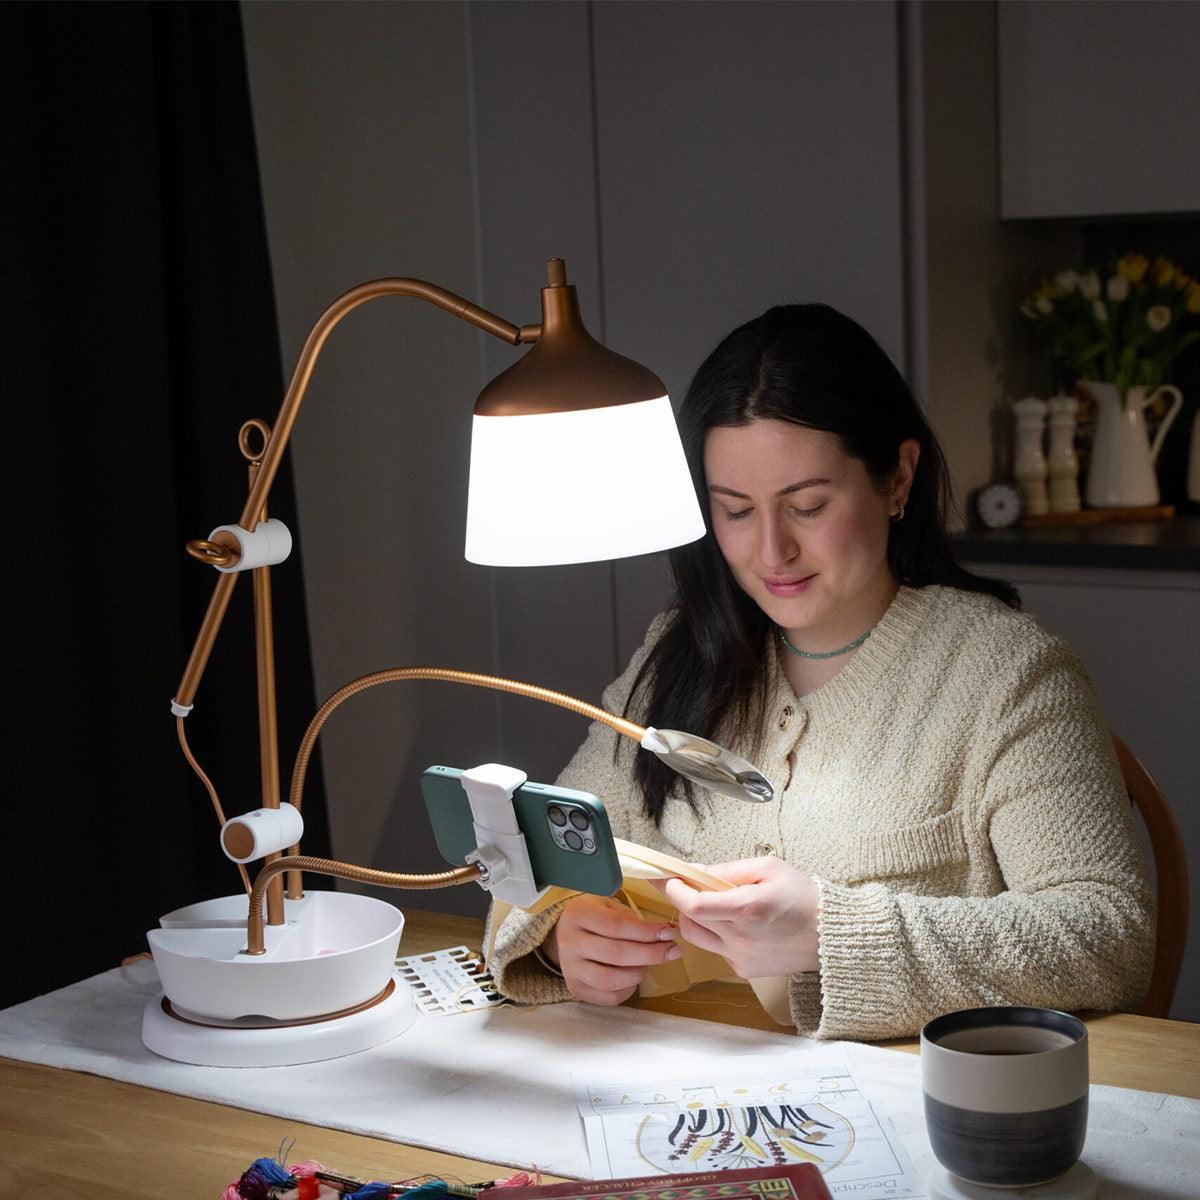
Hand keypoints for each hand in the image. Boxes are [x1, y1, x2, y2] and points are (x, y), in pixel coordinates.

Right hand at [544, 894, 681, 1005]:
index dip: (647, 932)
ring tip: (649, 963)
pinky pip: (609, 997)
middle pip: (616, 954)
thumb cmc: (595, 917)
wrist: (565, 933)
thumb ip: (635, 920)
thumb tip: (667, 934)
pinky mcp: (576, 989)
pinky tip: (634, 975)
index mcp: (578, 914)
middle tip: (673, 951)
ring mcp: (570, 969)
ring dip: (639, 973)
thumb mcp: (611, 907)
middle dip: (650, 954)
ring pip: (611, 980)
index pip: (617, 926)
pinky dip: (629, 989)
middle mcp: (570, 942)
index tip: (670, 933)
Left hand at [657, 856, 819, 977]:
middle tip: (685, 884)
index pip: (695, 905)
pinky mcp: (744, 970)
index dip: (674, 890)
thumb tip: (696, 871)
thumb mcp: (769, 868)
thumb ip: (729, 869)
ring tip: (709, 903)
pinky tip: (732, 923)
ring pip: (696, 938)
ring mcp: (741, 957)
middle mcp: (741, 938)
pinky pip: (715, 949)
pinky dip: (714, 933)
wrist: (830, 936)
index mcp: (748, 908)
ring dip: (693, 918)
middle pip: (689, 921)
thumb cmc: (803, 896)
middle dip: (680, 900)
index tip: (668, 877)